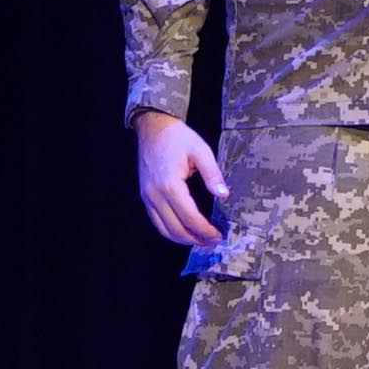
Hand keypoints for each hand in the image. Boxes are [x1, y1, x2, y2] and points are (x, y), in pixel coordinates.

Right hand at [134, 109, 228, 245]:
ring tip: (200, 240)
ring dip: (182, 239)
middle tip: (213, 241)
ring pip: (163, 229)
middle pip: (176, 229)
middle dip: (196, 239)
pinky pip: (156, 221)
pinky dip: (170, 230)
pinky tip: (183, 230)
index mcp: (170, 185)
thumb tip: (224, 195)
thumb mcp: (200, 150)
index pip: (190, 218)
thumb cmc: (177, 137)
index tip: (219, 235)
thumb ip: (212, 174)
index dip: (205, 230)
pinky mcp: (144, 196)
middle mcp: (155, 195)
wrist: (152, 127)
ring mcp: (147, 197)